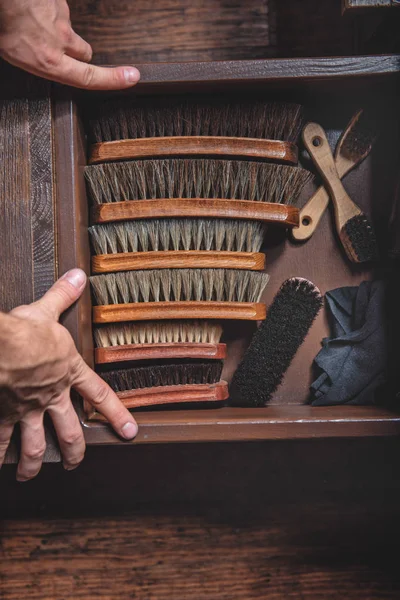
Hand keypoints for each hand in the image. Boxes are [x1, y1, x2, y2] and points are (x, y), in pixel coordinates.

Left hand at [0, 0, 139, 88]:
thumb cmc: (2, 22)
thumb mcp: (11, 53)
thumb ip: (37, 60)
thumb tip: (43, 62)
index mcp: (49, 61)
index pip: (89, 77)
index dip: (113, 80)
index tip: (131, 78)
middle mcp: (60, 40)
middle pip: (85, 52)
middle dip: (77, 53)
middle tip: (59, 50)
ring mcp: (60, 17)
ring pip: (67, 28)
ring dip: (55, 27)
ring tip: (32, 22)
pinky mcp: (58, 0)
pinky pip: (55, 6)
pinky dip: (45, 8)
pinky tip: (30, 8)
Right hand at [0, 269, 137, 480]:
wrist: (1, 349)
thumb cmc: (25, 331)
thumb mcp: (46, 310)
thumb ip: (63, 295)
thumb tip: (78, 275)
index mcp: (68, 373)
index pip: (100, 397)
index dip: (117, 415)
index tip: (130, 432)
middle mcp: (51, 397)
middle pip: (70, 432)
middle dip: (75, 450)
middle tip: (77, 464)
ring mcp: (27, 410)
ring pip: (36, 445)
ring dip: (35, 462)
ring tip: (32, 475)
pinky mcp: (3, 416)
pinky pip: (0, 442)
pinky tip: (1, 466)